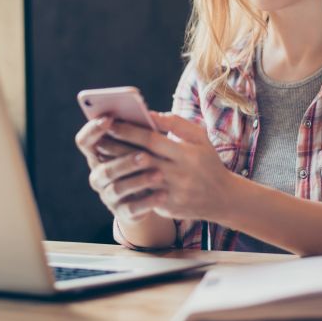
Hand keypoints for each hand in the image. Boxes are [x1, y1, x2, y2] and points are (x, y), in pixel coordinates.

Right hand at [74, 117, 166, 222]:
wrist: (149, 194)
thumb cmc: (144, 159)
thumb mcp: (141, 145)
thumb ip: (139, 131)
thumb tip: (151, 116)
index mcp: (97, 155)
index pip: (84, 141)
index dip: (93, 130)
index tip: (109, 119)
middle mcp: (98, 176)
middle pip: (104, 169)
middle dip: (124, 161)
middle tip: (145, 155)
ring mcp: (108, 195)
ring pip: (118, 188)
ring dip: (139, 180)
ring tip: (159, 174)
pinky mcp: (122, 212)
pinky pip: (132, 208)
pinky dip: (148, 202)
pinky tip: (163, 194)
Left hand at [103, 112, 232, 221]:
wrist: (222, 197)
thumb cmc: (207, 161)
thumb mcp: (199, 137)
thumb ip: (175, 123)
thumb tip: (149, 113)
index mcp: (186, 154)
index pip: (151, 140)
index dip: (129, 131)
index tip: (111, 122)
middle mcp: (178, 174)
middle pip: (140, 159)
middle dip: (117, 148)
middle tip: (99, 138)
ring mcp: (172, 193)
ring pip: (138, 179)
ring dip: (119, 167)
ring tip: (103, 156)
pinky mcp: (167, 207)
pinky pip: (143, 195)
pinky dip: (128, 184)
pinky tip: (115, 175)